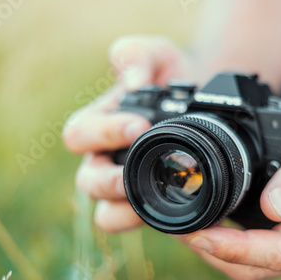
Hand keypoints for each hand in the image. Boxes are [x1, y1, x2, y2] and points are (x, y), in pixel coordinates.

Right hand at [63, 35, 192, 230]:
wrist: (201, 100)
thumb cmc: (169, 77)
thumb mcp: (156, 55)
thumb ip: (138, 55)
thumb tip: (133, 80)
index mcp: (97, 126)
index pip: (79, 135)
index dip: (103, 133)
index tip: (139, 125)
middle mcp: (103, 160)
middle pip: (87, 183)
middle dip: (110, 181)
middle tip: (138, 174)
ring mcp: (125, 186)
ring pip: (108, 214)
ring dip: (128, 212)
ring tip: (158, 200)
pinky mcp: (150, 203)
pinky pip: (146, 224)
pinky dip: (163, 223)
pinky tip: (191, 214)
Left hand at [180, 91, 280, 279]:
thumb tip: (272, 207)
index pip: (272, 253)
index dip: (230, 247)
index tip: (196, 233)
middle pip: (255, 267)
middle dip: (214, 253)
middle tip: (180, 229)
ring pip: (254, 261)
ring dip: (219, 249)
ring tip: (190, 226)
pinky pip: (260, 246)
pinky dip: (233, 239)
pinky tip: (216, 219)